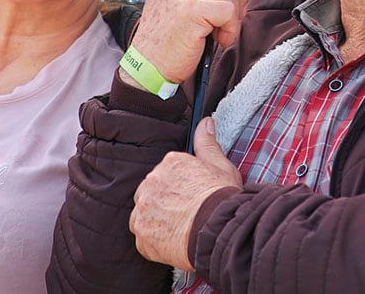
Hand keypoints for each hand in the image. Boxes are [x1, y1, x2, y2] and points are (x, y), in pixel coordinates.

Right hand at [126, 0, 246, 84]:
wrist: (148, 70)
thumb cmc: (168, 45)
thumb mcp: (179, 9)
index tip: (230, 5)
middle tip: (231, 18)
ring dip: (233, 17)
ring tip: (218, 34)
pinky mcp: (190, 10)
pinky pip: (228, 10)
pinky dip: (231, 29)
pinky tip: (217, 40)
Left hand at [130, 118, 242, 269]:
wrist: (219, 229)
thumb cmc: (222, 198)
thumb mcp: (220, 165)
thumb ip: (207, 143)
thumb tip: (205, 122)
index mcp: (169, 164)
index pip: (165, 174)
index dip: (176, 188)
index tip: (186, 196)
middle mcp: (151, 183)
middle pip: (150, 192)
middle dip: (162, 202)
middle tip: (182, 214)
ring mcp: (144, 209)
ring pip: (144, 215)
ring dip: (156, 221)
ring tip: (178, 229)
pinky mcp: (142, 234)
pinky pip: (143, 237)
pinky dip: (155, 241)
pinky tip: (172, 242)